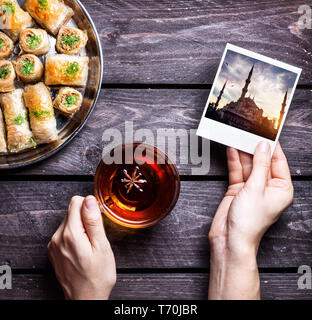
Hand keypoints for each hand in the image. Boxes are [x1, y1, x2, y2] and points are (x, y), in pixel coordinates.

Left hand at [47, 195, 115, 299]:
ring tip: (90, 245)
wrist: (85, 299)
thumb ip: (94, 221)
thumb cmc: (97, 277)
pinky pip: (64, 233)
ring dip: (80, 227)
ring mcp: (53, 245)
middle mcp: (57, 237)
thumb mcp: (102, 247)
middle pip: (72, 211)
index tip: (97, 220)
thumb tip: (89, 200)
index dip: (90, 206)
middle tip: (96, 237)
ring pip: (69, 221)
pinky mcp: (53, 250)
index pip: (76, 202)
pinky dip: (74, 235)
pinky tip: (82, 249)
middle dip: (86, 217)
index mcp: (71, 234)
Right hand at [208, 141, 292, 299]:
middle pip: (261, 161)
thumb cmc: (249, 222)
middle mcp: (267, 186)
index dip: (272, 146)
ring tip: (238, 135)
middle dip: (254, 147)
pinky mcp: (237, 188)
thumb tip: (263, 146)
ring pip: (248, 164)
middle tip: (248, 131)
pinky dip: (234, 160)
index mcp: (281, 188)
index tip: (266, 131)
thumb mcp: (256, 189)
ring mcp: (251, 187)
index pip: (278, 161)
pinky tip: (231, 148)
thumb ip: (259, 166)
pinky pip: (237, 170)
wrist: (229, 238)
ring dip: (242, 151)